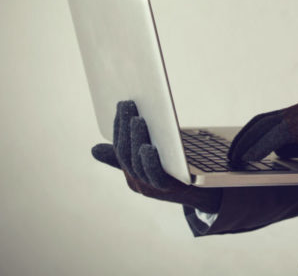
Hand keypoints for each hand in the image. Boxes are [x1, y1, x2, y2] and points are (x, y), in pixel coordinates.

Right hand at [92, 101, 221, 212]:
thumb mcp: (149, 162)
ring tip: (137, 119)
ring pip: (137, 163)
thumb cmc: (174, 173)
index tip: (120, 106)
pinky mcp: (169, 190)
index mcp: (131, 174)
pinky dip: (149, 161)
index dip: (118, 127)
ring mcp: (152, 188)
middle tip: (127, 104)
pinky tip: (148, 147)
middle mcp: (138, 183)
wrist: (203, 193)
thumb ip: (128, 155)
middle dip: (124, 128)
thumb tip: (94, 149)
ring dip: (136, 140)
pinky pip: (155, 176)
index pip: (119, 149)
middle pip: (126, 154)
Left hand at [227, 102, 297, 162]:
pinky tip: (250, 158)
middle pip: (259, 122)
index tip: (237, 148)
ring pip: (264, 126)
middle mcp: (297, 110)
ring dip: (246, 144)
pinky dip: (260, 146)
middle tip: (229, 156)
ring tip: (234, 159)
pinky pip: (276, 135)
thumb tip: (278, 153)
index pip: (266, 121)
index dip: (249, 134)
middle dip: (242, 139)